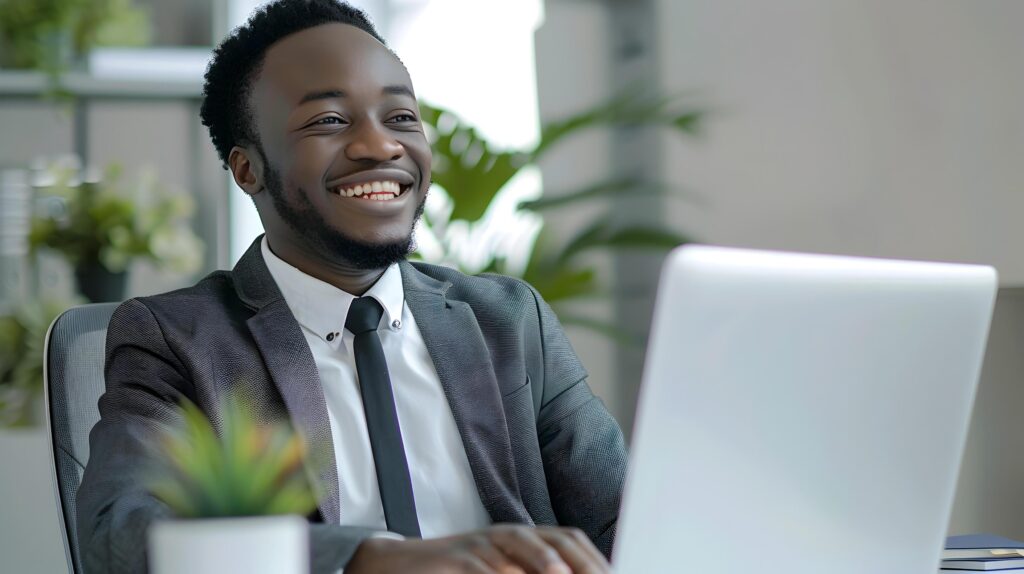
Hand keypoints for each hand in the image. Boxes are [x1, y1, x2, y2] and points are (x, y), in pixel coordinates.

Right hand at [346, 524, 610, 573]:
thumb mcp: (499, 571)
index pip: (568, 539)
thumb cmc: (458, 573)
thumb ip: (529, 570)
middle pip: (552, 541)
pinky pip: (483, 568)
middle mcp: (505, 535)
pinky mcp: (457, 559)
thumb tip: (567, 573)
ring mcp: (480, 544)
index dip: (593, 558)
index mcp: (521, 536)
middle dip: (579, 562)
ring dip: (543, 565)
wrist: (398, 565)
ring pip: (519, 552)